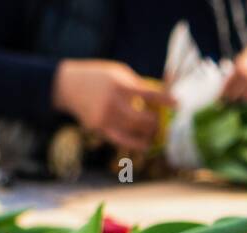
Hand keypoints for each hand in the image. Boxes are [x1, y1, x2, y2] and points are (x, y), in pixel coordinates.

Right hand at [52, 59, 172, 153]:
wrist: (68, 85)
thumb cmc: (98, 76)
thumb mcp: (118, 73)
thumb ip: (137, 84)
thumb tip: (160, 95)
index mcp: (119, 84)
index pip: (148, 93)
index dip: (164, 100)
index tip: (178, 104)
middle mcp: (112, 103)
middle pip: (142, 119)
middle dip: (155, 123)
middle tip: (163, 123)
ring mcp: (104, 117)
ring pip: (133, 132)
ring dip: (148, 134)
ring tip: (155, 133)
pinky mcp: (98, 128)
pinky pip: (121, 140)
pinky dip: (135, 144)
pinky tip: (145, 145)